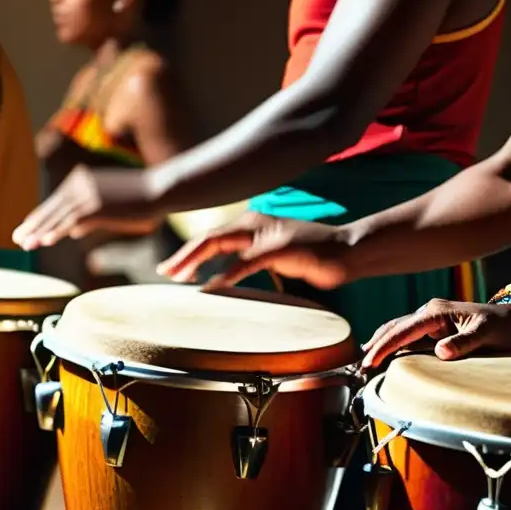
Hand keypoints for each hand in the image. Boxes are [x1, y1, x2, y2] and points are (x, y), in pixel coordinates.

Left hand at [12, 165, 161, 249]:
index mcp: (82, 179)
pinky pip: (72, 220)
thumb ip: (90, 217)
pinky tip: (45, 240)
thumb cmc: (140, 199)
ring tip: (25, 244)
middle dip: (33, 225)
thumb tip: (74, 231)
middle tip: (16, 239)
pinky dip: (57, 230)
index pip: (55, 202)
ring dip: (40, 231)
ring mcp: (88, 192)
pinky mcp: (97, 204)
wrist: (160, 189)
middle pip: (51, 207)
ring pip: (58, 215)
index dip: (39, 217)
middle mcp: (81, 183)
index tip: (24, 230)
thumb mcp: (110, 207)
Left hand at [157, 212, 350, 290]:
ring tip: (177, 275)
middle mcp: (254, 223)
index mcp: (250, 224)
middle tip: (162, 271)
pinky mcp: (280, 248)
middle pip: (208, 238)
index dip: (188, 251)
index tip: (169, 268)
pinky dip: (227, 274)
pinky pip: (246, 262)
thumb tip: (224, 276)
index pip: (211, 237)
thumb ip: (248, 259)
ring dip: (195, 259)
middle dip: (183, 255)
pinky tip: (211, 286)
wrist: (348, 251)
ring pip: (220, 243)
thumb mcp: (272, 256)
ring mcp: (266, 234)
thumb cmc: (310, 256)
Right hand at [360, 299, 510, 370]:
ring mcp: (428, 319)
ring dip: (380, 343)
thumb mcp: (487, 334)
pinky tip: (381, 350)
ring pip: (396, 329)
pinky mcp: (431, 328)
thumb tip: (440, 352)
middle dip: (376, 345)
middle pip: (393, 327)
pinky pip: (405, 334)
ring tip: (366, 359)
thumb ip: (464, 342)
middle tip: (362, 365)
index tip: (371, 361)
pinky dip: (391, 342)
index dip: (385, 346)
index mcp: (436, 312)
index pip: (403, 329)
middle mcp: (427, 312)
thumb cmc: (501, 327)